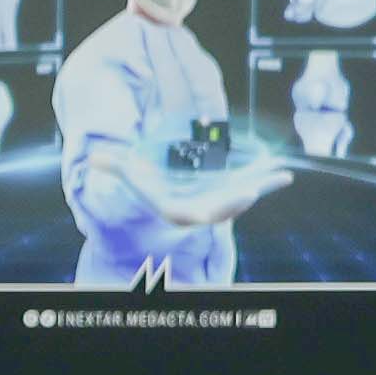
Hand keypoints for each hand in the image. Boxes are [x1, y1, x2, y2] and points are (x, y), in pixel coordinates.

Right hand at [84, 148, 292, 230]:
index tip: (213, 209)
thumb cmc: (144, 182)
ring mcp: (216, 202)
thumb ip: (114, 165)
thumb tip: (92, 158)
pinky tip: (284, 173)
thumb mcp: (130, 172)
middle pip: (220, 210)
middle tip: (253, 190)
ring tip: (280, 176)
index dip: (206, 210)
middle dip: (237, 201)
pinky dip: (266, 182)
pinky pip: (250, 188)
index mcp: (175, 209)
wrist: (163, 191)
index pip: (189, 216)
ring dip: (261, 188)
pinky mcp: (229, 194)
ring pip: (240, 199)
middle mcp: (198, 211)